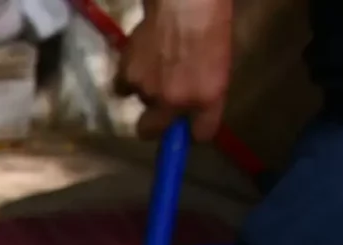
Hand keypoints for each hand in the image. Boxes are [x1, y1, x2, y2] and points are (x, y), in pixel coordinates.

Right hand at [118, 0, 232, 139]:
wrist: (183, 4)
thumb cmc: (211, 25)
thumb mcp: (220, 62)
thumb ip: (206, 91)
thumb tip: (191, 108)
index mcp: (207, 98)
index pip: (201, 134)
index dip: (193, 133)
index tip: (189, 131)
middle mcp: (175, 102)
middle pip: (151, 131)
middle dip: (154, 126)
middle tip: (159, 109)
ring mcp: (147, 91)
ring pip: (140, 102)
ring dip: (145, 90)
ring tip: (156, 65)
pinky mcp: (126, 77)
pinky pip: (122, 88)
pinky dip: (128, 79)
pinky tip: (140, 61)